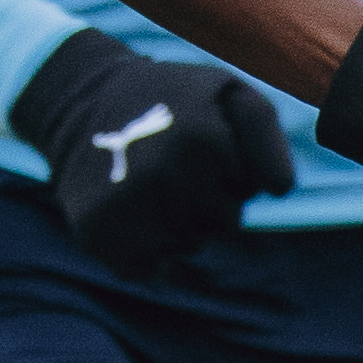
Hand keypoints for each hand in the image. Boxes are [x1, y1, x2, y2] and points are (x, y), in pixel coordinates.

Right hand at [12, 29, 295, 274]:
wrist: (81, 101)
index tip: (205, 144)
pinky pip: (146, 268)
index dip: (233, 171)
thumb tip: (280, 190)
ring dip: (177, 225)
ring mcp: (127, 208)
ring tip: (149, 184)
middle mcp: (164, 176)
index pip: (249, 192)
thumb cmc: (172, 101)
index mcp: (203, 140)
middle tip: (172, 164)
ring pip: (187, 248)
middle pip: (223, 225)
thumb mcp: (230, 94)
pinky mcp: (97, 233)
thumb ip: (267, 137)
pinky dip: (143, 250)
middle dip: (208, 201)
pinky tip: (129, 214)